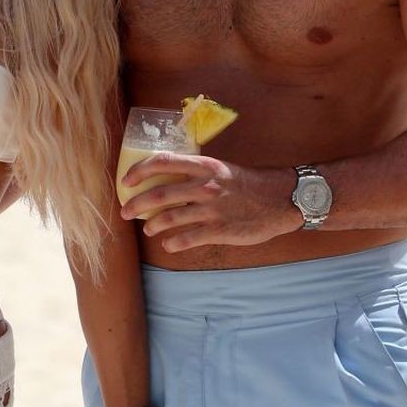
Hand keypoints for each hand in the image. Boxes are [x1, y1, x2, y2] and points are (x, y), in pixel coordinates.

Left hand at [121, 154, 293, 251]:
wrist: (280, 200)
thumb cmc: (249, 184)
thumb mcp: (222, 170)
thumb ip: (197, 173)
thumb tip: (169, 180)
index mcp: (204, 166)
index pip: (163, 162)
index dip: (139, 170)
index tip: (126, 181)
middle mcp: (205, 186)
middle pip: (158, 194)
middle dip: (136, 205)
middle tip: (125, 212)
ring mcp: (211, 210)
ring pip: (168, 218)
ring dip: (152, 225)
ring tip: (148, 228)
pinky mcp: (218, 230)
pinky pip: (186, 239)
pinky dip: (172, 243)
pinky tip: (168, 244)